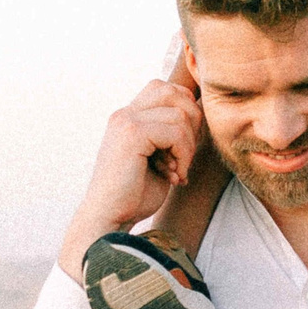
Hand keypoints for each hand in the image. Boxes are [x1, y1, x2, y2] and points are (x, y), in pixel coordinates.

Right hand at [58, 79, 204, 280]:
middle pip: (174, 92)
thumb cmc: (134, 195)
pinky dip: (184, 156)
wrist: (109, 219)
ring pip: (180, 115)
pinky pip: (176, 132)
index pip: (165, 89)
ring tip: (177, 171)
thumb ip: (170, 135)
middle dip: (192, 122)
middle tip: (185, 156)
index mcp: (128, 117)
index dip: (185, 111)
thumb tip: (198, 110)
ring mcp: (126, 121)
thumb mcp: (157, 158)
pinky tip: (174, 176)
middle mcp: (124, 114)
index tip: (185, 146)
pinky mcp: (131, 134)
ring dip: (188, 147)